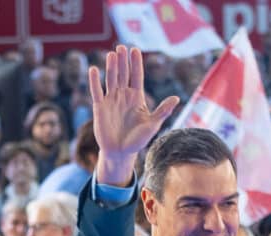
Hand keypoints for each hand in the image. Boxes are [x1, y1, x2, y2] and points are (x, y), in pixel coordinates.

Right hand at [89, 45, 179, 185]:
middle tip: (121, 47)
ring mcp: (111, 100)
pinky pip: (97, 91)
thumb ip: (163, 111)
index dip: (136, 63)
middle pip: (123, 74)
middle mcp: (123, 95)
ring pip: (111, 79)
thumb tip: (176, 98)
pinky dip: (95, 81)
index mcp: (137, 97)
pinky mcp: (100, 107)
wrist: (120, 153)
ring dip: (111, 67)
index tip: (135, 50)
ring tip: (112, 54)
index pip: (136, 76)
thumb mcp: (153, 125)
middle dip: (123, 61)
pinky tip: (94, 69)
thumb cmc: (138, 140)